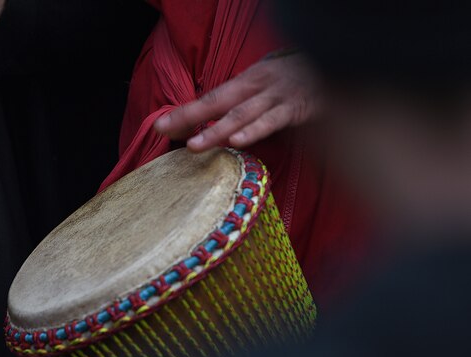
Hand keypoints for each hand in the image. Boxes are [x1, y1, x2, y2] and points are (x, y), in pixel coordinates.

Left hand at [154, 54, 321, 151]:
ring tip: (195, 144)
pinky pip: (273, 120)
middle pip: (218, 102)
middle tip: (164, 131)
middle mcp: (260, 85)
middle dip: (189, 117)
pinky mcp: (299, 107)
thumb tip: (223, 125)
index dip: (185, 112)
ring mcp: (278, 95)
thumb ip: (249, 103)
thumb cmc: (306, 78)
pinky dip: (255, 130)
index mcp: (250, 80)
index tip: (160, 126)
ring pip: (242, 114)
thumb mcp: (272, 85)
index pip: (211, 98)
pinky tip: (238, 141)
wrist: (346, 62)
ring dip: (217, 130)